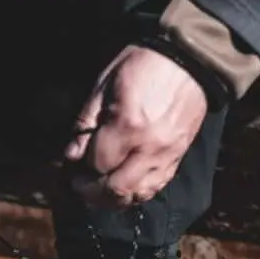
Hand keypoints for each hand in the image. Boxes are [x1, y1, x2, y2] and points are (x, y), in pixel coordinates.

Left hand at [64, 44, 207, 206]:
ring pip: (137, 194)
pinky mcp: (178, 157)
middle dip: (92, 192)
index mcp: (128, 125)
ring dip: (114, 199)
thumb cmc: (142, 65)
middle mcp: (149, 146)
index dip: (82, 167)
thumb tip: (71, 155)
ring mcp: (167, 155)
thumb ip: (86, 123)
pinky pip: (156, 187)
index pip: (97, 164)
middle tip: (80, 185)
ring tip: (99, 190)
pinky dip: (136, 192)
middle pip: (116, 188)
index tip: (75, 162)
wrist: (188, 59)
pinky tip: (123, 186)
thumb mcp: (104, 84)